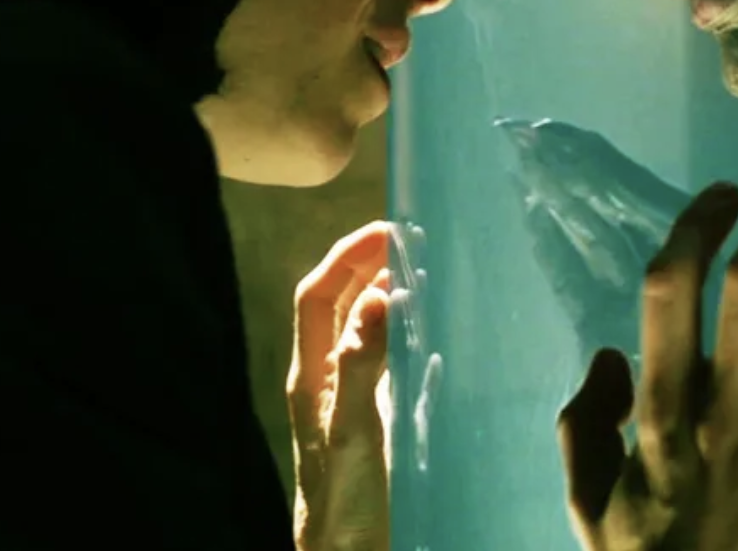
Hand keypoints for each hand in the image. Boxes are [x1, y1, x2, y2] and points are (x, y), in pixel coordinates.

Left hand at [288, 223, 393, 550]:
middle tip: (408, 239)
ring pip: (357, 330)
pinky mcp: (370, 421)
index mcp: (311, 378)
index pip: (317, 297)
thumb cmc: (345, 506)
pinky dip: (399, 332)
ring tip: (419, 270)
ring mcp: (346, 401)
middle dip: (364, 265)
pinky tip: (426, 331)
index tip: (387, 231)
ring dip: (381, 294)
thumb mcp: (356, 431)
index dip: (346, 257)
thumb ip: (363, 365)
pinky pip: (380, 359)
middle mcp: (324, 383)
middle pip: (334, 305)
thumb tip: (376, 297)